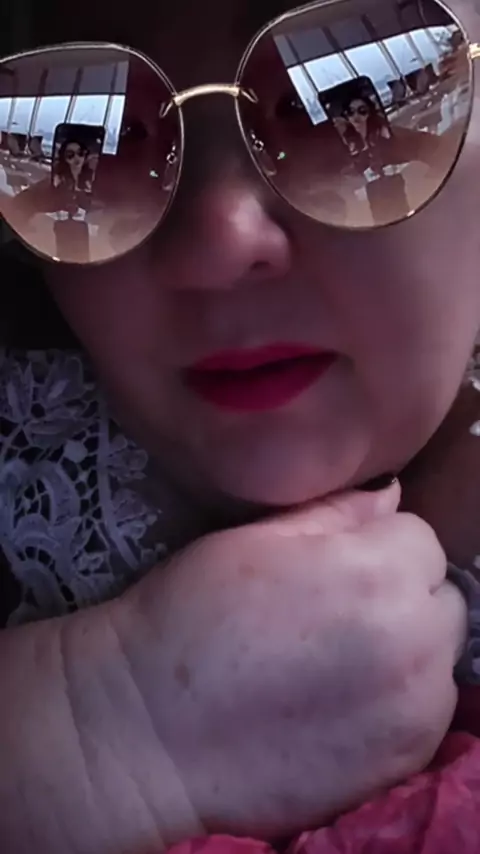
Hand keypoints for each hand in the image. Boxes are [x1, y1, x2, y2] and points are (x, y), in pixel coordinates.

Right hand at [118, 483, 466, 839]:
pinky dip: (401, 699)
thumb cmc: (193, 614)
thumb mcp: (256, 539)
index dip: (376, 545)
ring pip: (439, 655)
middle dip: (402, 594)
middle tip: (340, 609)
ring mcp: (417, 709)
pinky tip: (343, 700)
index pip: (420, 538)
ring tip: (340, 658)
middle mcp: (414, 642)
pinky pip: (428, 710)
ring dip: (407, 647)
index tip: (336, 563)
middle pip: (440, 597)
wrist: (149, 726)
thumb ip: (336, 512)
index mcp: (377, 573)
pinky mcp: (405, 759)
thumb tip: (389, 497)